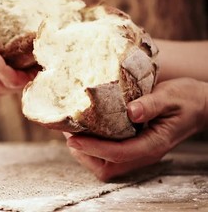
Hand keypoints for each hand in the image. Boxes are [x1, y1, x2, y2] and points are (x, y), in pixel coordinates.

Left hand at [65, 78, 207, 180]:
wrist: (198, 105)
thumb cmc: (186, 98)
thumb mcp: (171, 96)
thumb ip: (151, 104)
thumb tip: (131, 111)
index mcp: (154, 143)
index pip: (119, 153)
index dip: (93, 148)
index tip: (72, 139)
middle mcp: (144, 153)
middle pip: (108, 167)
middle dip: (85, 155)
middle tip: (69, 133)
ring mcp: (138, 153)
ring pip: (107, 166)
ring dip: (86, 153)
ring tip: (73, 132)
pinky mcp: (133, 147)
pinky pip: (109, 157)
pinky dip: (93, 148)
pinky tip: (86, 130)